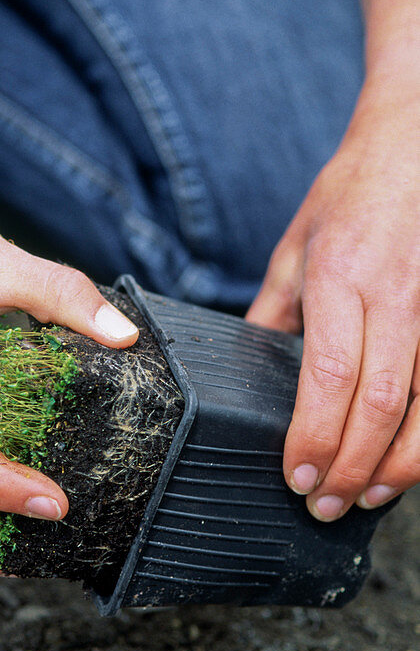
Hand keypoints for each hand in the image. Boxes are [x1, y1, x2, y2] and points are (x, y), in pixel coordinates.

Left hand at [247, 103, 418, 520]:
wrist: (417, 144)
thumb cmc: (351, 195)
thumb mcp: (295, 247)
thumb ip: (275, 313)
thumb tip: (247, 368)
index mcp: (339, 277)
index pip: (326, 376)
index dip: (314, 438)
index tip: (296, 477)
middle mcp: (394, 294)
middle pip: (378, 402)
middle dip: (352, 467)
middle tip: (325, 506)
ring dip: (399, 464)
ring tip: (368, 497)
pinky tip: (411, 461)